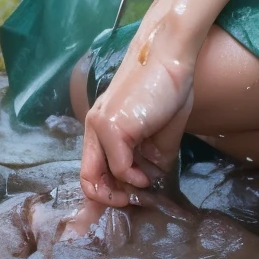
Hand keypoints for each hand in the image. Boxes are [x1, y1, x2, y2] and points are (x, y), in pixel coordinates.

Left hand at [81, 24, 195, 206]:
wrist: (171, 57)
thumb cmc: (168, 88)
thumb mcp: (159, 131)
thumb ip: (150, 155)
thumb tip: (150, 179)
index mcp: (102, 128)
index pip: (92, 169)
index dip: (106, 192)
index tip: (128, 200)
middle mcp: (95, 128)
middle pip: (88, 180)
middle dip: (109, 199)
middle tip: (132, 201)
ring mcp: (100, 127)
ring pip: (102, 176)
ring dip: (124, 189)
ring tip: (144, 184)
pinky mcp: (112, 127)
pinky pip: (119, 167)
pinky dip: (133, 177)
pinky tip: (147, 174)